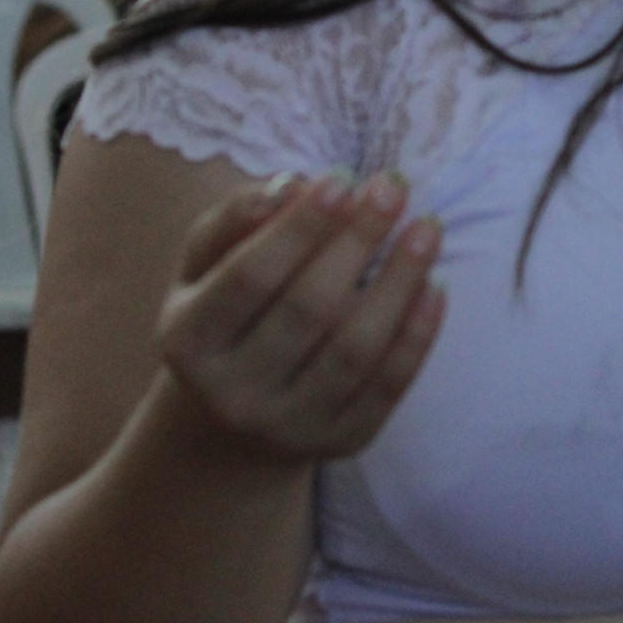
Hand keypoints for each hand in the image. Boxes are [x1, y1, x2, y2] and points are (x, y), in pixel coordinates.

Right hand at [156, 171, 445, 464]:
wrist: (230, 421)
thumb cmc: (226, 314)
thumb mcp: (206, 264)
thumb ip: (237, 218)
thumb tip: (290, 187)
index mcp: (187, 340)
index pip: (250, 276)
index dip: (300, 227)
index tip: (345, 179)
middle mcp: (231, 392)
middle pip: (308, 309)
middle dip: (358, 241)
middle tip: (394, 188)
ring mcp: (287, 426)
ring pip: (355, 350)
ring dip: (399, 282)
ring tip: (426, 229)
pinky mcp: (340, 444)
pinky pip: (388, 387)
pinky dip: (417, 334)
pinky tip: (435, 284)